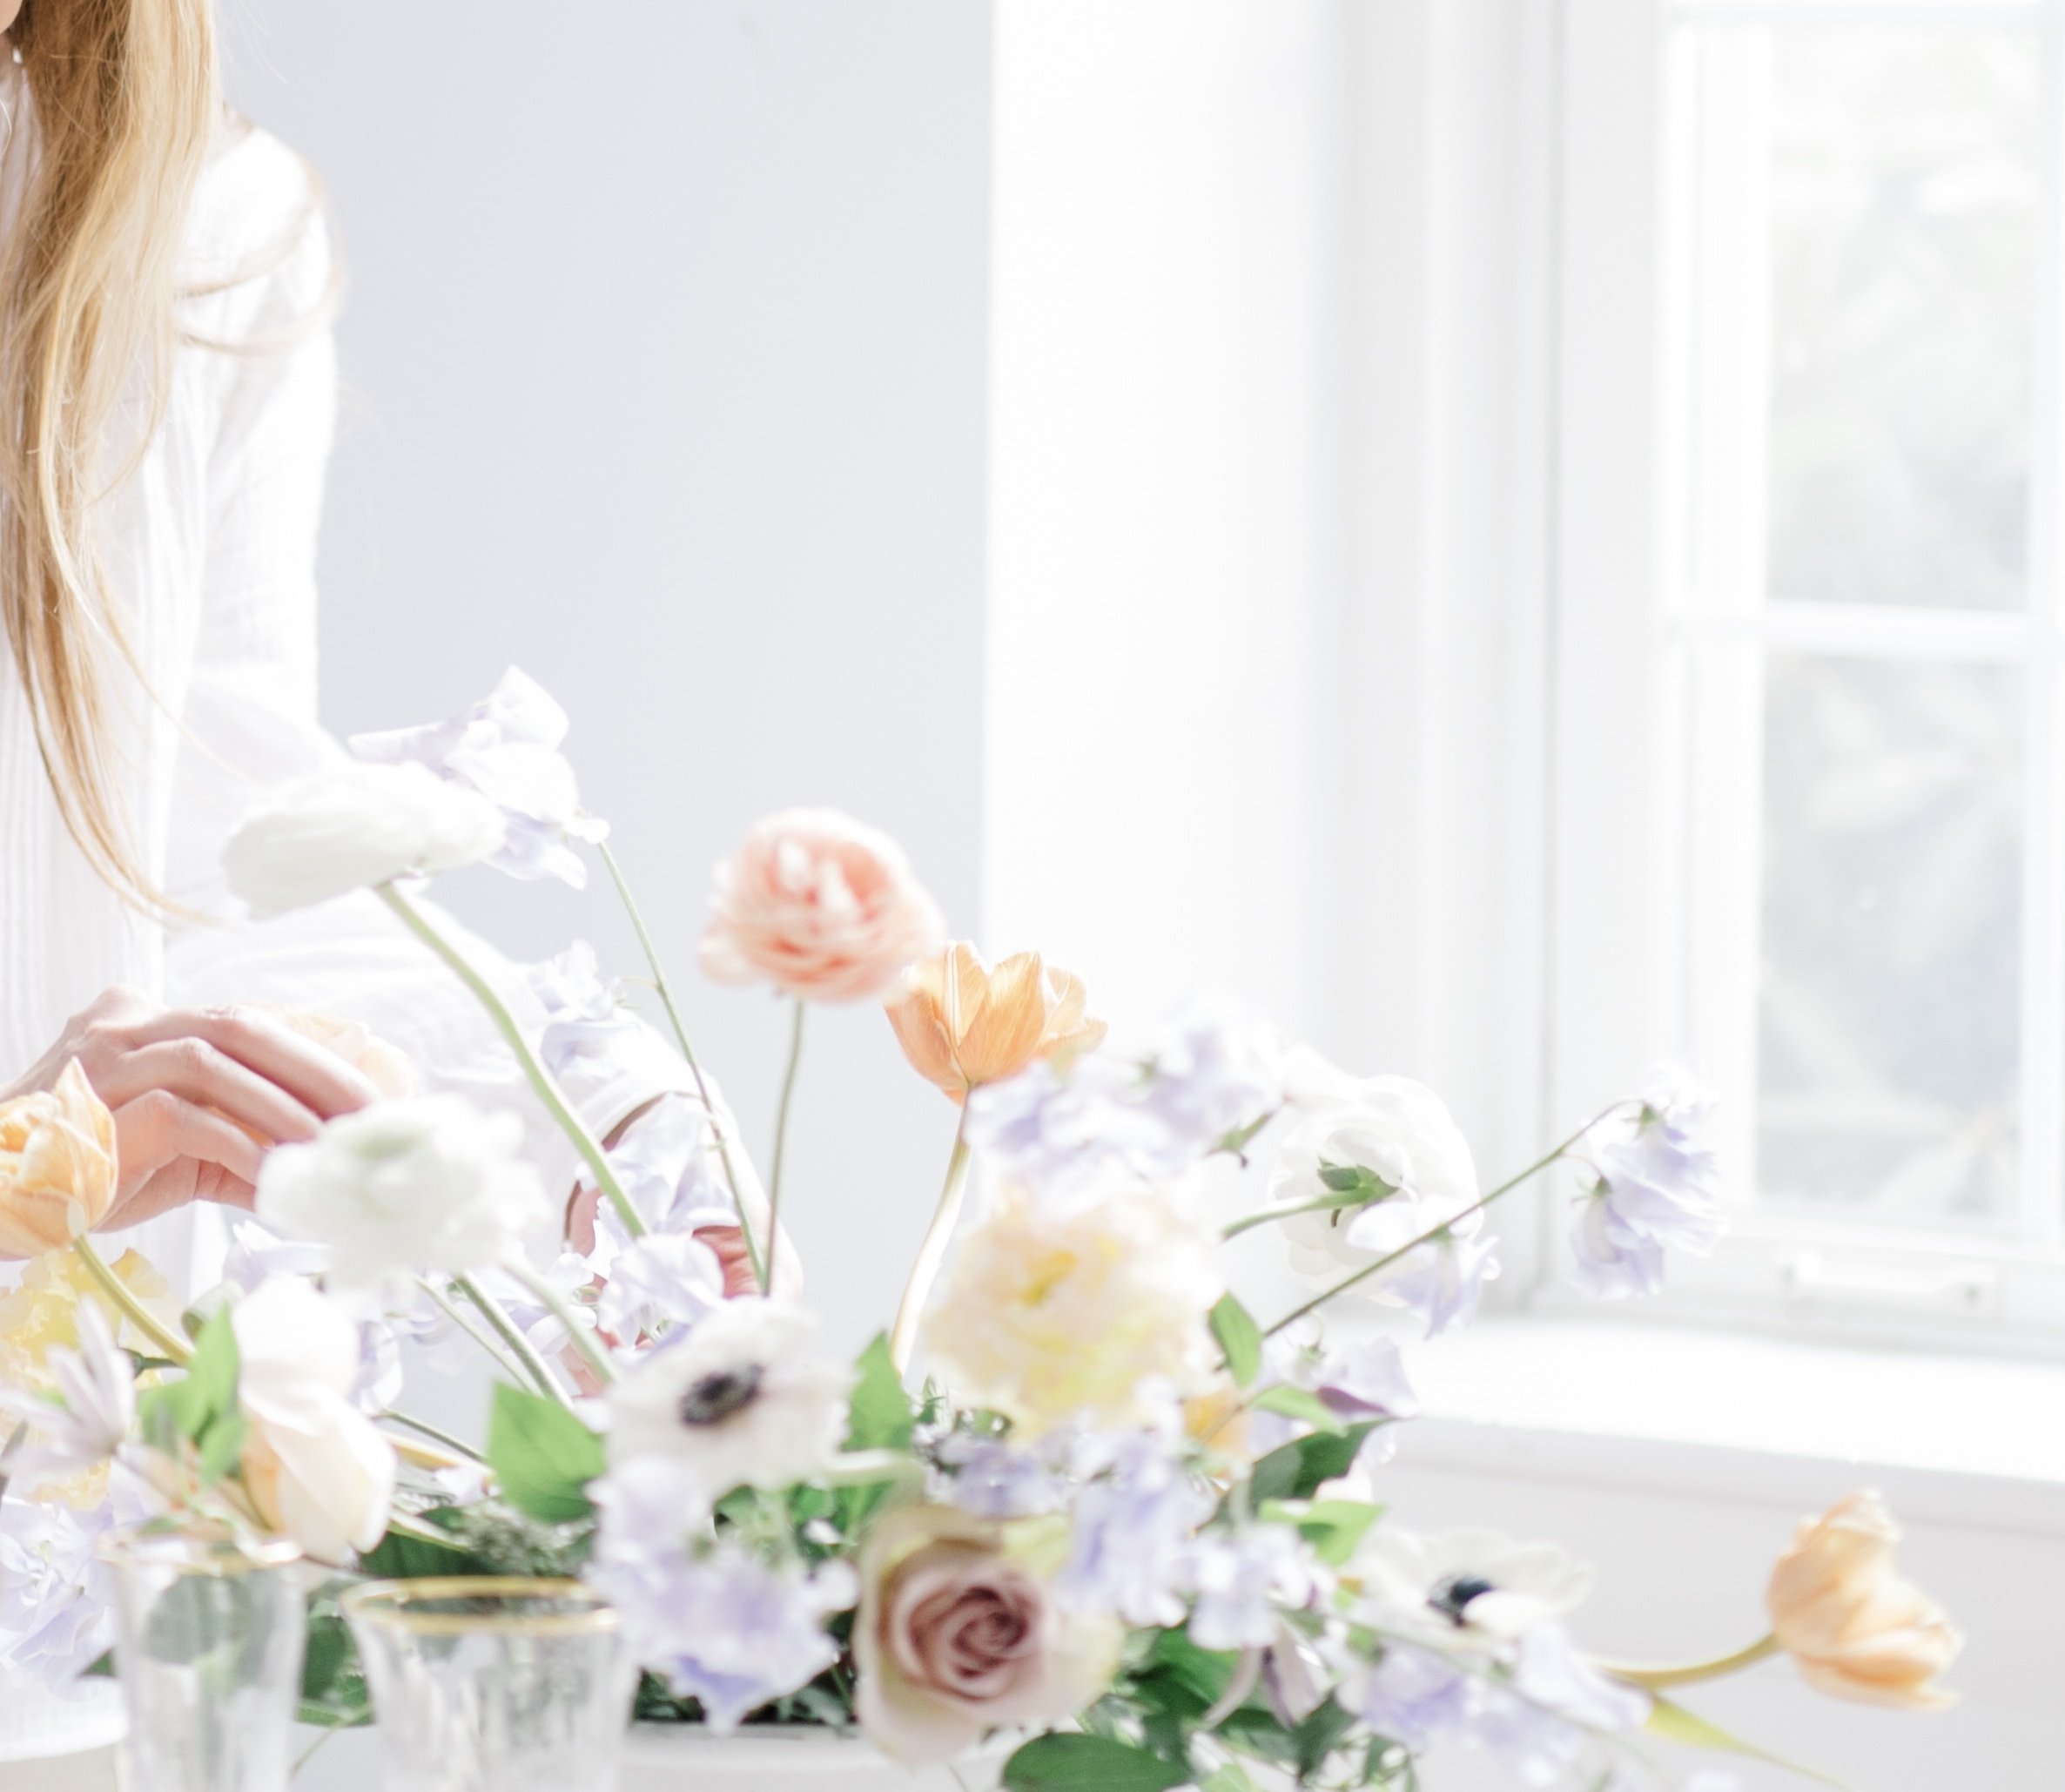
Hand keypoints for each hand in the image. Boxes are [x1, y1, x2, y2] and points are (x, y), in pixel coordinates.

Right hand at [6, 986, 379, 1231]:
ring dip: (282, 1106)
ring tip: (332, 1146)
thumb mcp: (183, 1150)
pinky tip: (273, 1172)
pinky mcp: (94, 1107)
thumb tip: (326, 1163)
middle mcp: (125, 1025)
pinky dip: (237, 1142)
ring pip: (213, 1061)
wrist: (4, 1197)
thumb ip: (245, 1143)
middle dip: (316, 1070)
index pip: (248, 1024)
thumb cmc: (92, 1171)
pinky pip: (181, 1116)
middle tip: (371, 1113)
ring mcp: (105, 1061)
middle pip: (240, 1025)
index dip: (315, 1057)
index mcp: (148, 1022)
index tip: (370, 1095)